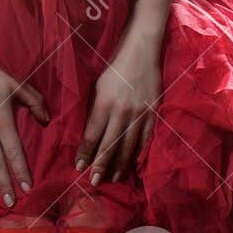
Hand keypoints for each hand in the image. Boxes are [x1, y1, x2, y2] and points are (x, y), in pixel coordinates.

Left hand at [75, 28, 161, 185]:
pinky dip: (138, 152)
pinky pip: (146, 137)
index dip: (85, 152)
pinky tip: (133, 163)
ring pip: (129, 146)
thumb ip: (96, 108)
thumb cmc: (116, 66)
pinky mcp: (153, 113)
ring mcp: (140, 114)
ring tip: (114, 178)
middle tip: (94, 182)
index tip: (79, 167)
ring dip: (120, 165)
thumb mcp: (98, 84)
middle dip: (101, 165)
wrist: (143, 51)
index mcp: (105, 103)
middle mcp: (122, 111)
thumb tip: (90, 131)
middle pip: (110, 145)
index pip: (93, 134)